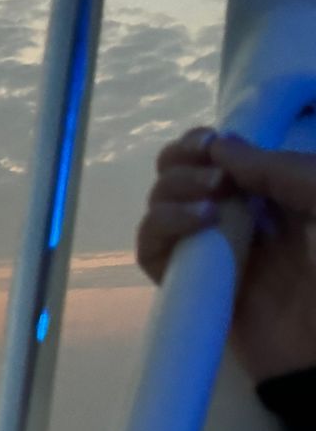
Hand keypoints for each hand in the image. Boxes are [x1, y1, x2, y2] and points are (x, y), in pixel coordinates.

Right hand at [138, 127, 315, 381]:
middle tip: (213, 181)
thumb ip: (279, 170)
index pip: (220, 155)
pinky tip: (193, 227)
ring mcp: (212, 252)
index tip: (210, 145)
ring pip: (160, 206)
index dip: (204, 143)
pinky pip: (152, 250)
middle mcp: (239, 216)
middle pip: (180, 173)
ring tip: (207, 209)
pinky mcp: (190, 286)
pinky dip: (160, 229)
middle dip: (181, 164)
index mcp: (277, 193)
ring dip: (172, 194)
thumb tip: (219, 146)